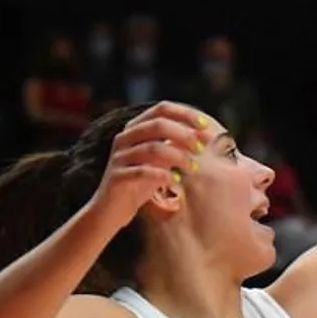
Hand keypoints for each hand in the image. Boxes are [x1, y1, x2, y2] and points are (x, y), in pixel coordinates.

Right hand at [87, 101, 209, 231]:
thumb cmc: (141, 182)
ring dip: (179, 157)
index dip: (186, 115)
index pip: (162, 108)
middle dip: (184, 135)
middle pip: (158, 125)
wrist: (111, 209)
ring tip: (194, 169)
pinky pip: (142, 171)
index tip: (205, 127)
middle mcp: (125, 137)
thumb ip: (176, 144)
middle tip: (201, 149)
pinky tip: (176, 181)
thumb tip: (205, 134)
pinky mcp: (116, 176)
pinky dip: (162, 175)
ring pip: (153, 148)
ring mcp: (119, 156)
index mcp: (135, 127)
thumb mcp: (161, 160)